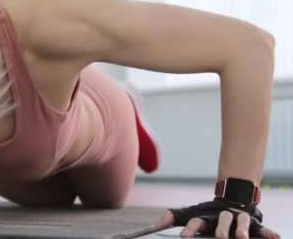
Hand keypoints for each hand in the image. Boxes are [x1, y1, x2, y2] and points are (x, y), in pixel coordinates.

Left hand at [154, 199, 280, 237]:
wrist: (231, 195)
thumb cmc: (207, 211)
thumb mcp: (189, 213)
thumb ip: (172, 217)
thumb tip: (155, 225)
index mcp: (205, 217)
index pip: (196, 222)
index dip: (190, 228)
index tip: (184, 236)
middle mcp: (222, 217)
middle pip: (221, 222)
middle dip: (221, 229)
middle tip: (220, 237)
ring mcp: (238, 219)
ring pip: (240, 222)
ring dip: (241, 230)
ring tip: (241, 237)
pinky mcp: (253, 222)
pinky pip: (261, 228)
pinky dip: (268, 232)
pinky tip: (276, 238)